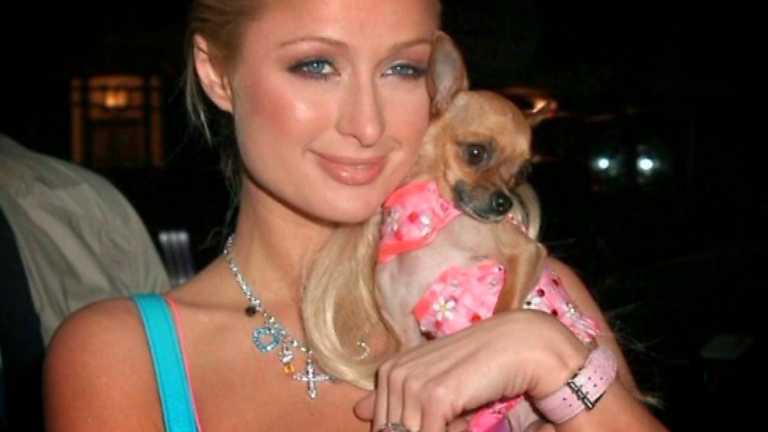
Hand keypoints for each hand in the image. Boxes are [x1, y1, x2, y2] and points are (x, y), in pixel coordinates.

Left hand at [354, 310, 588, 431]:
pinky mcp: (434, 396)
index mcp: (390, 371)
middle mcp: (395, 375)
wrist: (518, 344)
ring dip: (441, 430)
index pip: (382, 424)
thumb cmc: (476, 364)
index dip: (406, 429)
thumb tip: (359, 410)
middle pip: (392, 429)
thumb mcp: (432, 381)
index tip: (439, 419)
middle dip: (424, 429)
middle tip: (455, 417)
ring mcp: (413, 384)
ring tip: (463, 416)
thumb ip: (395, 397)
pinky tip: (467, 420)